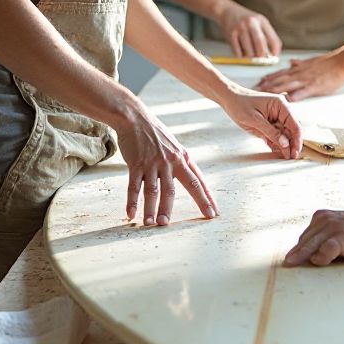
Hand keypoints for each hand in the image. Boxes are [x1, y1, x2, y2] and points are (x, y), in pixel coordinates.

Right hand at [117, 105, 218, 224]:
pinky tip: (131, 214)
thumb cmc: (156, 134)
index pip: (198, 182)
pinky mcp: (136, 164)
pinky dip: (132, 201)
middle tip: (169, 225)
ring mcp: (153, 163)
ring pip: (154, 190)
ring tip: (152, 223)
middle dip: (172, 209)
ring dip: (152, 209)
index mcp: (183, 158)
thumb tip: (193, 178)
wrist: (135, 118)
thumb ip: (183, 163)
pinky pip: (134, 186)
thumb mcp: (175, 146)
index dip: (205, 198)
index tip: (212, 213)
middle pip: (174, 190)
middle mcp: (170, 162)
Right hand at [216, 3, 282, 58]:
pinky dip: (241, 56)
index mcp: (262, 21)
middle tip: (260, 57)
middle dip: (262, 56)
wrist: (226, 10)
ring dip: (250, 57)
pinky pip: (238, 52)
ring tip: (249, 52)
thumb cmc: (244, 19)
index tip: (274, 57)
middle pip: (261, 47)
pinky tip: (241, 52)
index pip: (274, 40)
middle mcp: (252, 23)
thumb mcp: (258, 22)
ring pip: (250, 52)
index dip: (275, 52)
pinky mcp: (231, 34)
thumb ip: (266, 35)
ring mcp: (241, 28)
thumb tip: (272, 54)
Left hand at [221, 88, 302, 158]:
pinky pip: (276, 135)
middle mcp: (281, 111)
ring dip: (283, 145)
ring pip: (284, 135)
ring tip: (282, 156)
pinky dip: (275, 143)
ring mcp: (275, 118)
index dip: (297, 140)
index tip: (295, 152)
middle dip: (291, 144)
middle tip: (289, 157)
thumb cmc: (240, 104)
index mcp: (281, 105)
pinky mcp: (269, 124)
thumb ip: (271, 132)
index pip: (295, 124)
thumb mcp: (255, 120)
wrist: (229, 99)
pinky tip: (275, 150)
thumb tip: (285, 144)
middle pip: (291, 131)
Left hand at [256, 52, 343, 99]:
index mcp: (299, 69)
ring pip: (287, 84)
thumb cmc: (330, 63)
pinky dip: (295, 95)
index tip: (259, 82)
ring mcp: (306, 79)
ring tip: (265, 94)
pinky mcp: (315, 85)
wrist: (343, 61)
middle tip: (254, 90)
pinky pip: (303, 91)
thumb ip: (300, 63)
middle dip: (266, 85)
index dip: (269, 78)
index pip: (280, 73)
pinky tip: (287, 100)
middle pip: (279, 79)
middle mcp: (299, 74)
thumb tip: (291, 62)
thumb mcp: (312, 61)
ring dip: (275, 89)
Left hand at [284, 205, 343, 265]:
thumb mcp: (336, 230)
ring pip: (312, 244)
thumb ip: (323, 237)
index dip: (297, 251)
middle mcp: (324, 221)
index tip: (288, 263)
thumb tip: (308, 255)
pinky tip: (317, 261)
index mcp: (320, 219)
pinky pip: (328, 246)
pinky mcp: (343, 238)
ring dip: (301, 254)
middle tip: (284, 265)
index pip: (305, 238)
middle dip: (294, 254)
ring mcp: (333, 228)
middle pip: (305, 241)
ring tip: (291, 264)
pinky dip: (322, 254)